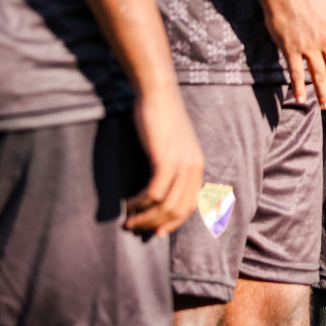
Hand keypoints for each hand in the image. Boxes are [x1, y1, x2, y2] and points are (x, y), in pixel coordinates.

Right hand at [126, 83, 204, 234]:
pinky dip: (140, 203)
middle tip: (135, 229)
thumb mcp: (171, 145)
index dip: (173, 222)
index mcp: (198, 165)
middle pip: (179, 209)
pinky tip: (127, 204)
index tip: (155, 232)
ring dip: (145, 217)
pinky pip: (154, 193)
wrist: (157, 93)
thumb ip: (170, 166)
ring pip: (166, 205)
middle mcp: (194, 167)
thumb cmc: (159, 118)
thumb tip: (157, 192)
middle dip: (156, 224)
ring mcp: (182, 164)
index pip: (190, 205)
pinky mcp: (166, 159)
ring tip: (128, 221)